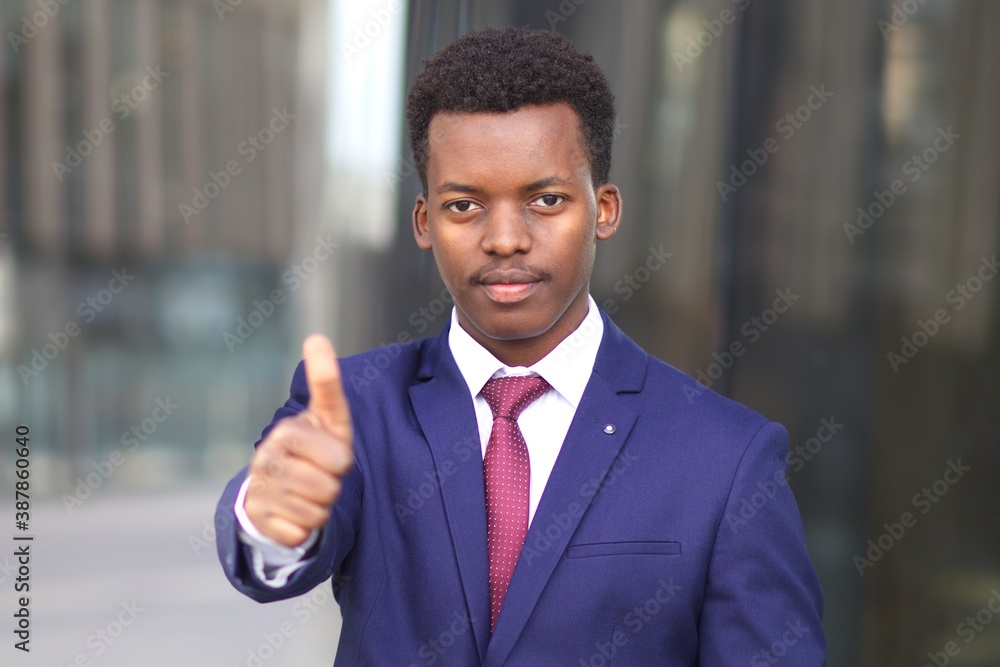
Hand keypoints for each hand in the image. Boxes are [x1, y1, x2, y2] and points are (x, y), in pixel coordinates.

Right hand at [244, 334, 353, 546]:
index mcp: (287, 433)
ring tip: (309, 493)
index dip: (342, 461)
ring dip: (320, 508)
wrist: (282, 487)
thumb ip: (326, 381)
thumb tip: (316, 337)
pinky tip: (293, 513)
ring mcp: (259, 490)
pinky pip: (298, 534)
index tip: (335, 456)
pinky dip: (303, 529)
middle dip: (333, 487)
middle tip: (322, 477)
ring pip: (315, 513)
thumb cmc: (315, 447)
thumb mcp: (329, 416)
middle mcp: (266, 460)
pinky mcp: (257, 521)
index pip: (339, 458)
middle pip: (328, 488)